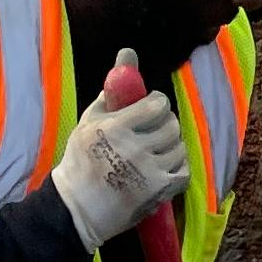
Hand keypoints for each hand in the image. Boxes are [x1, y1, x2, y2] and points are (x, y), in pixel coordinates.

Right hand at [46, 84, 187, 249]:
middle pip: (171, 125)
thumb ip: (112, 88)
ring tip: (155, 151)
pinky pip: (184, 170)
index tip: (149, 109)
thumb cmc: (81, 159)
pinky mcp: (158, 192)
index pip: (158, 105)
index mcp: (116, 128)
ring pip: (179, 147)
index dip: (156, 104)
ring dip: (170, 146)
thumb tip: (128, 53)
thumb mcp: (89, 120)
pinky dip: (177, 167)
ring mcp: (149, 172)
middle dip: (164, 125)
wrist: (77, 207)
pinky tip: (162, 167)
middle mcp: (135, 149)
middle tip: (151, 131)